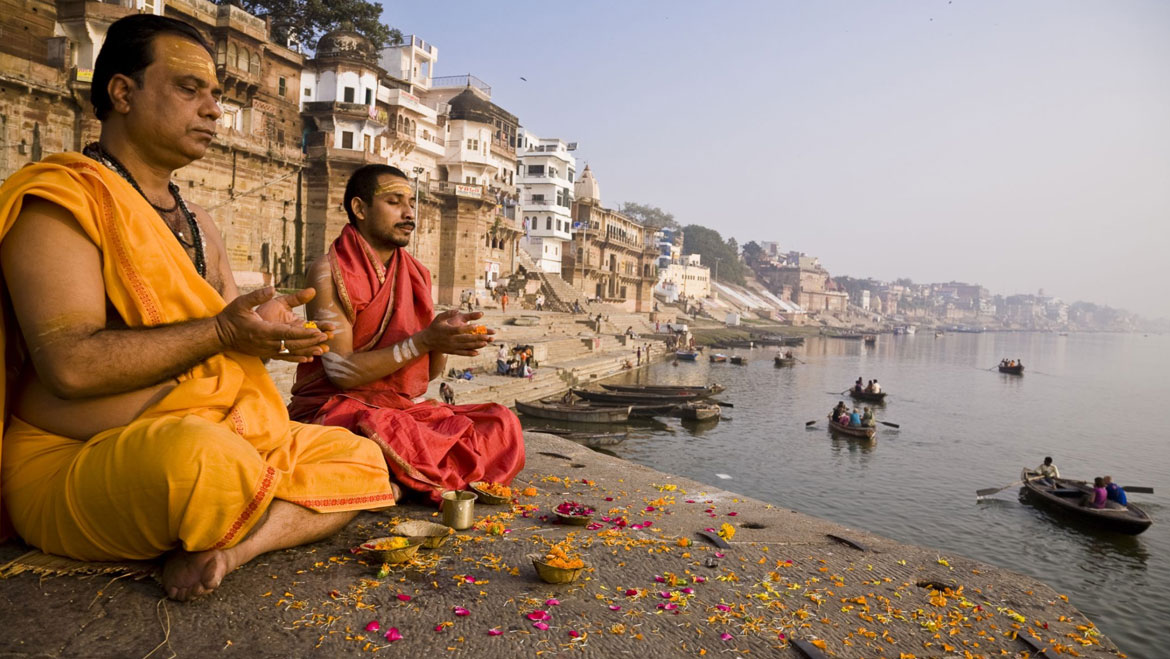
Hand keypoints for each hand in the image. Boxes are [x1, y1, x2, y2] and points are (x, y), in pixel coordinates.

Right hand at [215, 287, 329, 361]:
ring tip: (322, 350)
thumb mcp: (242, 302)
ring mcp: (266, 350)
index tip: (318, 331)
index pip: (287, 333)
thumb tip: (272, 288)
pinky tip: (308, 359)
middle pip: (292, 344)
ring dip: (307, 351)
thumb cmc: (231, 317)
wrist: (220, 335)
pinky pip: (284, 358)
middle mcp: (266, 343)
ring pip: (290, 352)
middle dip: (310, 341)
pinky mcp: (265, 354)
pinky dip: (297, 359)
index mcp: (263, 330)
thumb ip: (258, 296)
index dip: (304, 333)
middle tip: (326, 337)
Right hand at [419, 310, 494, 356]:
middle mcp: (450, 340)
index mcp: (448, 331)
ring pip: (466, 347)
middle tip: (487, 336)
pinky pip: (462, 353)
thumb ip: (448, 313)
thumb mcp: (439, 318)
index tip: (477, 326)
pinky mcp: (452, 351)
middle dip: (477, 338)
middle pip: (466, 339)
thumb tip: (457, 310)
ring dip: (476, 345)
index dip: (469, 328)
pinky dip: (470, 353)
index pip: (460, 330)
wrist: (426, 341)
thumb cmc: (434, 327)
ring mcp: (451, 346)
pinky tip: (478, 352)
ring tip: (486, 343)